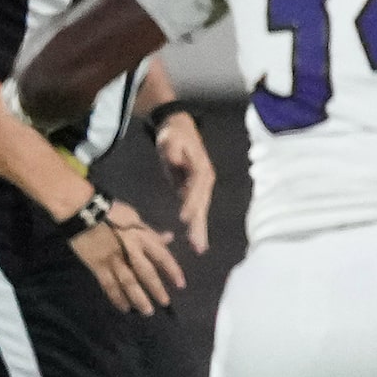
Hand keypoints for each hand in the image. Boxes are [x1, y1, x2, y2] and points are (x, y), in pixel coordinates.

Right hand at [68, 198, 181, 314]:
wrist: (83, 210)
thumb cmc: (111, 211)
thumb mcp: (135, 218)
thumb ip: (151, 232)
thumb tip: (169, 238)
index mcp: (142, 236)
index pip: (162, 256)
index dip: (172, 271)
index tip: (181, 284)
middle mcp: (130, 250)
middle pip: (146, 273)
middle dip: (157, 289)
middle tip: (165, 303)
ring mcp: (113, 259)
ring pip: (128, 283)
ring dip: (138, 298)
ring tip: (147, 311)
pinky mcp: (97, 265)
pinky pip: (109, 285)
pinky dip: (117, 298)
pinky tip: (124, 308)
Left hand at [151, 111, 214, 256]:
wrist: (179, 128)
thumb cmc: (175, 134)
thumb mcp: (170, 137)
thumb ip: (171, 149)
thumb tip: (175, 161)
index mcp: (201, 169)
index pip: (197, 189)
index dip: (191, 203)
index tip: (185, 218)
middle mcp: (205, 181)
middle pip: (202, 205)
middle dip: (199, 225)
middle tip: (198, 246)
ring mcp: (202, 187)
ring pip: (200, 210)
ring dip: (200, 230)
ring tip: (199, 248)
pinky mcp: (195, 191)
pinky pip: (195, 210)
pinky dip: (195, 225)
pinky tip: (194, 239)